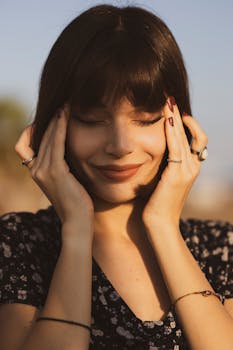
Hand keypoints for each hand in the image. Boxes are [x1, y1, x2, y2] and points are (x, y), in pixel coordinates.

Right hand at [15, 106, 94, 239]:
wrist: (76, 219)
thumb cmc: (74, 200)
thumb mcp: (63, 180)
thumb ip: (59, 165)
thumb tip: (65, 149)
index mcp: (35, 172)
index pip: (25, 144)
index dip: (32, 130)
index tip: (50, 120)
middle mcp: (35, 170)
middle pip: (38, 137)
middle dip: (50, 119)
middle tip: (62, 105)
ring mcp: (42, 171)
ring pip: (47, 138)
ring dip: (56, 120)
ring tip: (65, 106)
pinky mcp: (55, 171)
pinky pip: (56, 144)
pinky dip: (60, 128)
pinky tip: (66, 117)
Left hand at [142, 96, 207, 228]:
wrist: (160, 224)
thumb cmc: (158, 204)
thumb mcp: (164, 181)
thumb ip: (165, 167)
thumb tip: (156, 155)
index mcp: (191, 167)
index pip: (193, 137)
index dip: (185, 122)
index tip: (172, 108)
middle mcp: (193, 166)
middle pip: (192, 133)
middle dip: (180, 114)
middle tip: (170, 97)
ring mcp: (187, 170)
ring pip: (186, 136)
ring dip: (177, 117)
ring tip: (168, 101)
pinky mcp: (177, 174)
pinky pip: (176, 147)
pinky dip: (172, 131)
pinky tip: (166, 118)